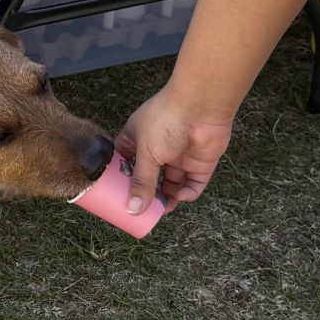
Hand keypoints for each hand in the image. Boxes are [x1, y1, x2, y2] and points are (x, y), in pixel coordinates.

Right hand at [117, 86, 233, 213]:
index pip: (125, 162)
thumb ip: (141, 182)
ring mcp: (179, 156)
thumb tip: (132, 208)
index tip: (118, 196)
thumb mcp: (147, 153)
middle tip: (142, 211)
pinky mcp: (200, 163)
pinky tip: (181, 195)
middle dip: (147, 194)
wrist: (201, 108)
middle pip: (150, 177)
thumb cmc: (165, 121)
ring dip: (168, 197)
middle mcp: (158, 148)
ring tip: (163, 209)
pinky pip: (193, 183)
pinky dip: (188, 192)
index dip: (122, 178)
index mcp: (137, 139)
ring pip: (172, 183)